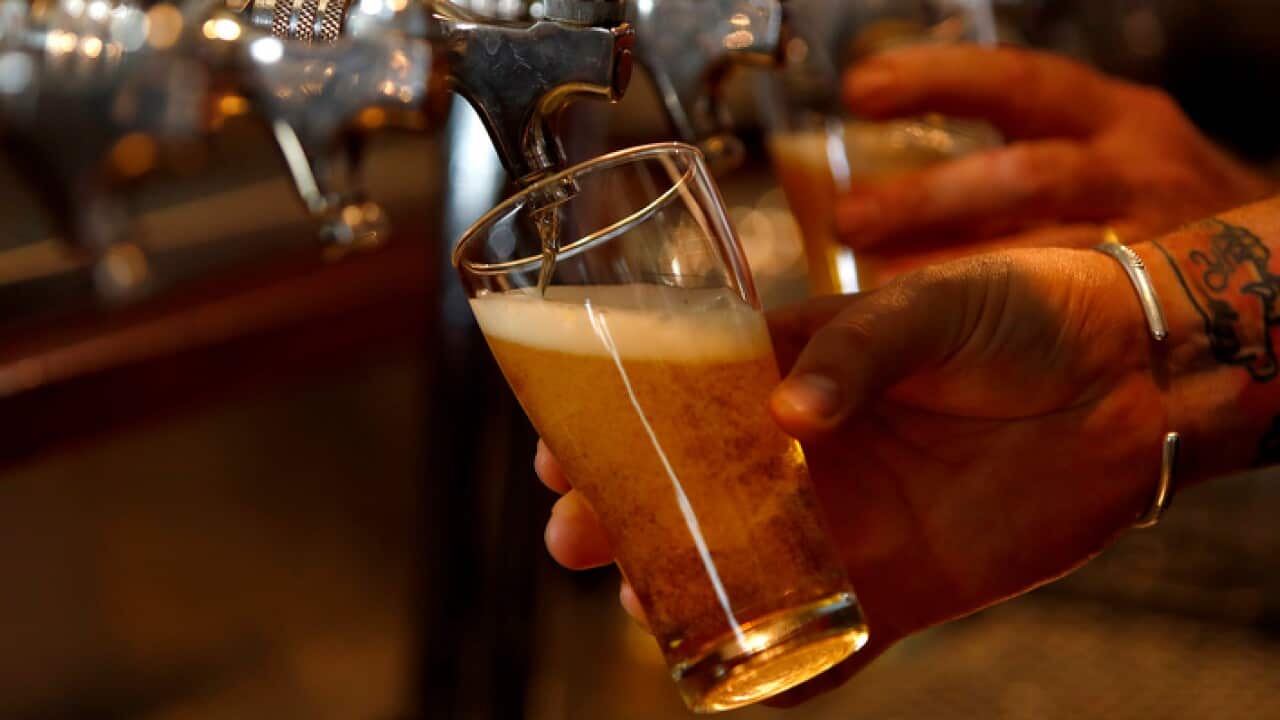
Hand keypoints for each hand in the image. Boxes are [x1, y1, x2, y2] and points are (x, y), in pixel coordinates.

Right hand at [536, 247, 1188, 702]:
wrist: (1125, 379)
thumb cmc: (1023, 313)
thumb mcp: (930, 302)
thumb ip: (856, 349)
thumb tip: (788, 416)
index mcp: (789, 369)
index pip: (673, 399)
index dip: (608, 421)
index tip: (558, 444)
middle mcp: (801, 452)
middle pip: (685, 493)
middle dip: (618, 514)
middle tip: (574, 533)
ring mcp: (842, 522)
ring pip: (735, 570)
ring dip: (677, 592)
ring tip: (638, 599)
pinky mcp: (895, 585)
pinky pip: (824, 641)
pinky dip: (780, 673)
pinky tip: (732, 683)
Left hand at [837, 45, 1274, 282]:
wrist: (1259, 263)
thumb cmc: (1140, 206)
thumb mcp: (1084, 155)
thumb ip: (994, 170)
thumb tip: (865, 204)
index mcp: (1105, 115)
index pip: (1014, 84)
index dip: (936, 82)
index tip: (860, 92)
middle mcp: (1132, 166)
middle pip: (1024, 175)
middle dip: (931, 198)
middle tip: (851, 220)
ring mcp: (1153, 236)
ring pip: (1050, 251)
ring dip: (958, 272)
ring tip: (880, 292)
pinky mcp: (1162, 297)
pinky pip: (1076, 312)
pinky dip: (1007, 323)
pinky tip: (946, 338)